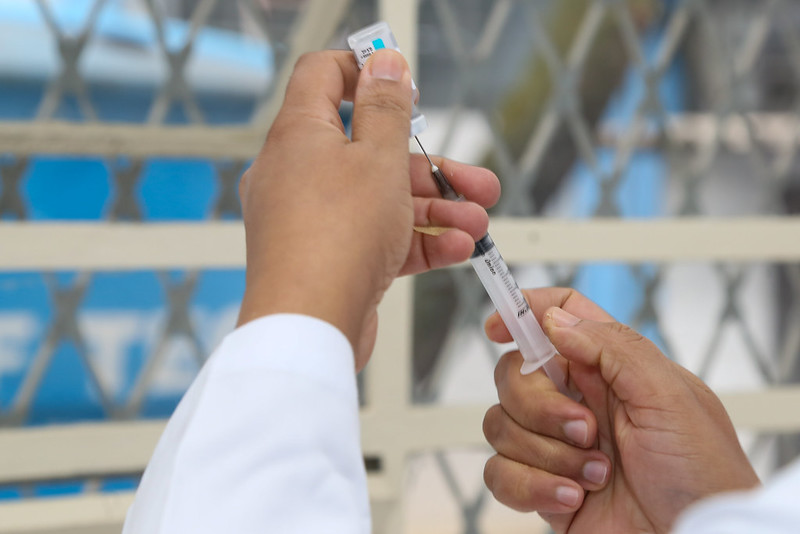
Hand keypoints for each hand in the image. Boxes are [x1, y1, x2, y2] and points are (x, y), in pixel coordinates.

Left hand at [237, 49, 499, 368]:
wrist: (309, 328)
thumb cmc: (334, 240)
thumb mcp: (377, 159)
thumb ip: (387, 109)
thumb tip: (384, 63)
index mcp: (301, 134)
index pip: (325, 76)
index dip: (366, 72)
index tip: (405, 87)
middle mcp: (301, 173)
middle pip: (373, 150)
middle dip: (433, 168)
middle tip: (475, 181)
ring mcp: (316, 218)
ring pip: (383, 199)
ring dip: (437, 211)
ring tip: (478, 224)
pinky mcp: (332, 256)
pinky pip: (377, 237)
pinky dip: (417, 241)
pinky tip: (456, 248)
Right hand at [482, 288, 759, 533]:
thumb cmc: (703, 477)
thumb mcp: (671, 396)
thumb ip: (613, 346)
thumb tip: (554, 318)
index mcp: (610, 370)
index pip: (558, 319)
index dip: (523, 313)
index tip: (498, 327)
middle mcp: (578, 402)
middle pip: (514, 374)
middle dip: (539, 405)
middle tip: (585, 429)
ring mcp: (556, 446)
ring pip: (500, 424)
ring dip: (546, 454)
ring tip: (595, 475)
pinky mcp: (542, 488)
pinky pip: (499, 473)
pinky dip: (531, 487)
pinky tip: (572, 498)